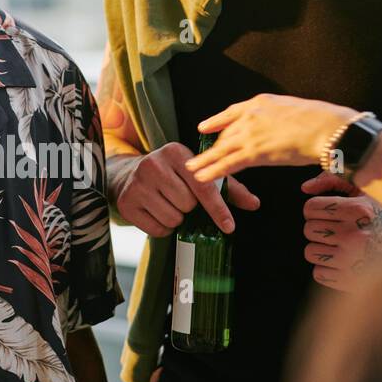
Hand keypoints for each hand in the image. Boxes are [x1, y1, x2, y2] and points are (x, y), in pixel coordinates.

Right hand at [114, 143, 258, 236]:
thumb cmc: (171, 174)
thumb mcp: (196, 173)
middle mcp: (154, 164)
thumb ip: (227, 187)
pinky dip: (162, 227)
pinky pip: (157, 229)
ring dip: (176, 219)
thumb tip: (254, 203)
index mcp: (175, 152)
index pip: (203, 186)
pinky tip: (156, 212)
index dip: (217, 209)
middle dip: (190, 208)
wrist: (128, 173)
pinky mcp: (127, 202)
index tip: (229, 226)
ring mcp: (137, 184)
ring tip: (168, 204)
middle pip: (188, 205)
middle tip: (181, 199)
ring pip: (173, 218)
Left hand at [186, 93, 358, 179]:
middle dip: (212, 147)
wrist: (327, 128)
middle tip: (199, 157)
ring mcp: (251, 134)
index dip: (216, 121)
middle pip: (225, 134)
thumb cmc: (320, 120)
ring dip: (204, 161)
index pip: (232, 112)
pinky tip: (202, 176)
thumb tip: (278, 127)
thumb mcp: (291, 109)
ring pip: (221, 149)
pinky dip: (213, 171)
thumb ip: (277, 117)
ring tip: (192, 168)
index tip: (204, 127)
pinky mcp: (255, 152)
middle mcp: (251, 115)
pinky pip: (228, 163)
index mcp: (260, 102)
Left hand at [301, 171, 381, 290]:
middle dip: (319, 229)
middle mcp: (352, 235)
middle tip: (337, 230)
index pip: (310, 209)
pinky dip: (327, 268)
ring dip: (321, 248)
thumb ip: (334, 180)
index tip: (328, 214)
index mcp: (357, 211)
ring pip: (310, 252)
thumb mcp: (366, 192)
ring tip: (340, 246)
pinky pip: (318, 273)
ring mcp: (350, 261)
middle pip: (308, 230)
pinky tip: (344, 262)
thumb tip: (305, 187)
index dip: (316, 210)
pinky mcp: (349, 281)